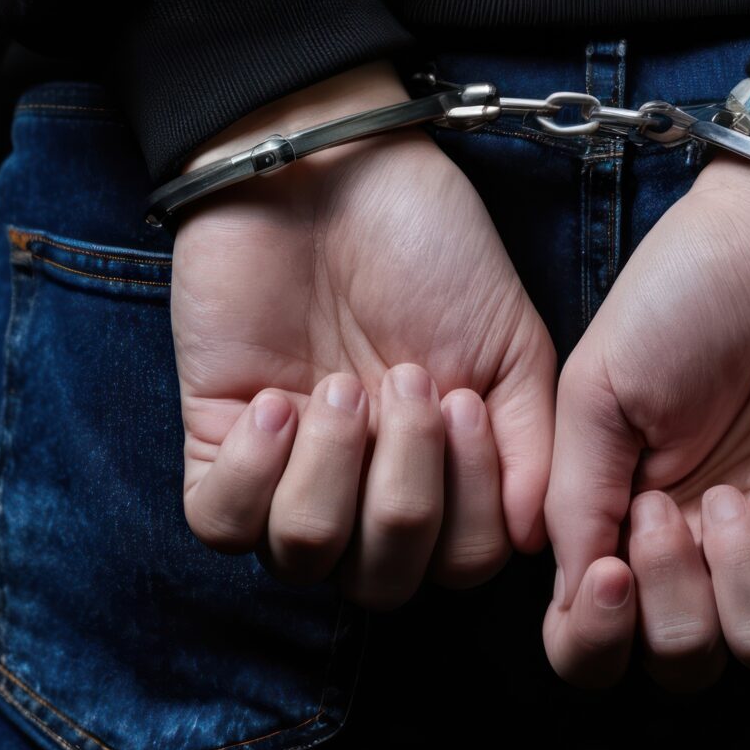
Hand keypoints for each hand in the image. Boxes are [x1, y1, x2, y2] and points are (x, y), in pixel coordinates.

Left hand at [168, 62, 556, 608]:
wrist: (335, 165)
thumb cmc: (428, 245)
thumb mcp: (512, 343)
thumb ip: (533, 447)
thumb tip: (536, 542)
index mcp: (443, 476)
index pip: (461, 565)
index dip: (469, 508)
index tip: (465, 402)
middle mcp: (365, 489)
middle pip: (382, 583)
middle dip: (405, 494)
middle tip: (407, 383)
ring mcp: (286, 472)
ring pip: (302, 559)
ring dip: (332, 474)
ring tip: (341, 384)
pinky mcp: (213, 441)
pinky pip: (219, 525)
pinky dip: (252, 475)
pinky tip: (278, 404)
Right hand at [539, 143, 749, 687]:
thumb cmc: (687, 291)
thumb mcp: (597, 388)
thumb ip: (576, 498)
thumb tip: (569, 597)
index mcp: (630, 521)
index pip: (597, 641)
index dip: (593, 640)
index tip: (607, 575)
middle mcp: (709, 549)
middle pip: (683, 663)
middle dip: (671, 605)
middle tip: (670, 506)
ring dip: (746, 585)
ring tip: (744, 493)